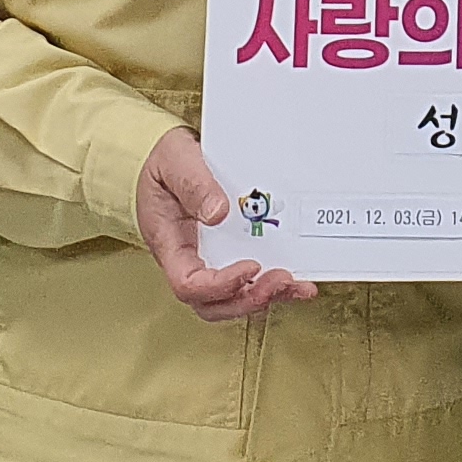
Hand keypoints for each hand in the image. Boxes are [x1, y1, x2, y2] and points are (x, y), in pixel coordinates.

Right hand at [137, 129, 313, 325]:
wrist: (169, 158)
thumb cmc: (165, 163)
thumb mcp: (174, 160)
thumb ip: (193, 184)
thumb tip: (218, 212)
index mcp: (169, 243)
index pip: (188, 283)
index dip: (221, 285)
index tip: (251, 265)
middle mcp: (189, 259)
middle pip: (213, 303)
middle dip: (250, 299)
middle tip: (281, 281)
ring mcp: (209, 260)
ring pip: (233, 298)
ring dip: (266, 297)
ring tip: (296, 285)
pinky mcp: (228, 254)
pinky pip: (247, 280)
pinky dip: (271, 284)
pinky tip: (295, 279)